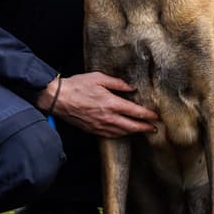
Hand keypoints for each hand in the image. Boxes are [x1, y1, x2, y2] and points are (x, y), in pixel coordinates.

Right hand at [41, 72, 158, 137]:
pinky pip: (110, 135)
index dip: (147, 115)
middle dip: (145, 128)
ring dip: (134, 132)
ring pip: (122, 132)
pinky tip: (124, 132)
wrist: (58, 99)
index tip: (155, 116)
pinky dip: (120, 135)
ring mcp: (100, 126)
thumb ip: (117, 83)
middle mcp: (108, 117)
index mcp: (111, 103)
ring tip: (141, 130)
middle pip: (132, 126)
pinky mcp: (93, 130)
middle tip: (154, 128)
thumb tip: (130, 87)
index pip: (135, 112)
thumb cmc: (77, 86)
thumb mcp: (98, 78)